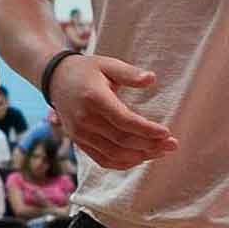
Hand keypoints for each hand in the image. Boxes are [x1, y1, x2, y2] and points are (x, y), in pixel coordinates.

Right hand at [45, 56, 176, 170]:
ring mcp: (80, 134)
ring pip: (114, 154)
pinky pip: (102, 160)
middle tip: (172, 144)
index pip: (125, 121)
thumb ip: (129, 73)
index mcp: (94, 98)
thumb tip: (151, 79)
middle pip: (122, 140)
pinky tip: (140, 159)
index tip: (166, 133)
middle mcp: (85, 120)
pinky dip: (123, 163)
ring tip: (160, 152)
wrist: (56, 80)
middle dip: (150, 145)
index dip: (147, 130)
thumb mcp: (107, 64)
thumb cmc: (86, 70)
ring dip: (140, 156)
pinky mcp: (78, 142)